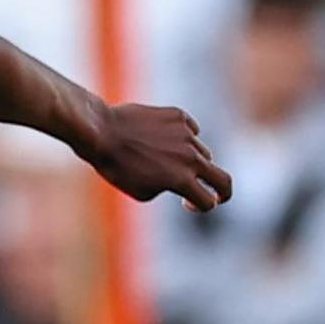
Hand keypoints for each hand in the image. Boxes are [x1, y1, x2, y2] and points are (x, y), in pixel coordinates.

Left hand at [90, 103, 231, 211]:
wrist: (100, 132)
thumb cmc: (116, 167)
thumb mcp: (142, 191)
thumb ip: (169, 188)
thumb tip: (182, 180)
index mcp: (182, 180)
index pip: (208, 202)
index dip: (200, 207)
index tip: (188, 204)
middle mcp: (190, 157)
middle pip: (223, 180)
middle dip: (223, 192)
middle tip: (218, 195)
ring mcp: (186, 134)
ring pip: (203, 153)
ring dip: (192, 162)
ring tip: (164, 160)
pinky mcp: (179, 116)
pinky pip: (191, 130)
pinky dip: (184, 138)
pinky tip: (164, 139)